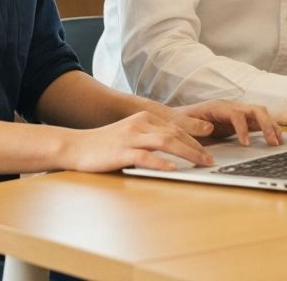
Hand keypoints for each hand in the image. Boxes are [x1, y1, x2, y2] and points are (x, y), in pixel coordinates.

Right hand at [62, 110, 216, 172]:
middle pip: (175, 133)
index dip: (195, 138)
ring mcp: (131, 136)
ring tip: (201, 163)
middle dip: (196, 147)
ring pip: (166, 142)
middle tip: (210, 160)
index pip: (176, 127)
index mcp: (145, 117)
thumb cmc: (105, 145)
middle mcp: (140, 123)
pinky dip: (161, 162)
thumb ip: (150, 138)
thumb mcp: (131, 135)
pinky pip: (145, 156)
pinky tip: (173, 169)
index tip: (208, 149)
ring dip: (187, 153)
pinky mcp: (121, 151)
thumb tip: (173, 149)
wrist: (76, 146)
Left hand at [171, 100, 282, 146]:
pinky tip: (275, 138)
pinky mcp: (242, 119)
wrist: (181, 117)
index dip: (242, 128)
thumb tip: (209, 128)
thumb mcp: (185, 124)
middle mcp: (232, 106)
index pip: (236, 114)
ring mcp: (239, 111)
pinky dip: (269, 127)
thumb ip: (195, 126)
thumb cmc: (182, 121)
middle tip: (272, 142)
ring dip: (271, 125)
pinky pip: (259, 120)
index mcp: (218, 106)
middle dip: (266, 124)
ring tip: (278, 141)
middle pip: (254, 109)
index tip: (246, 144)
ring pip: (260, 112)